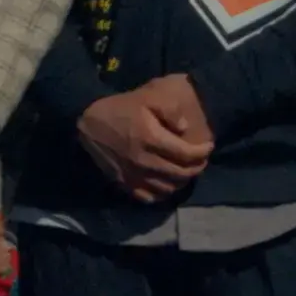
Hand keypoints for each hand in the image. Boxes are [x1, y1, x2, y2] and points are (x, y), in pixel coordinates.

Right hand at [78, 79, 214, 202]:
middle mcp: (145, 162)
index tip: (209, 146)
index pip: (188, 155)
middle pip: (181, 174)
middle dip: (197, 167)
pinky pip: (149, 197)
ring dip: (181, 181)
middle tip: (201, 159)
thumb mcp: (147, 98)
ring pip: (168, 188)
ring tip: (186, 171)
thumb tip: (185, 128)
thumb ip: (170, 110)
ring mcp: (134, 175)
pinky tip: (165, 183)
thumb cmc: (120, 108)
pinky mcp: (124, 183)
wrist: (87, 122)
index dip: (203, 152)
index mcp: (152, 140)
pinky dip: (162, 193)